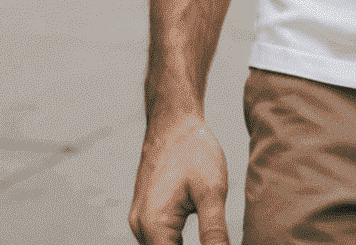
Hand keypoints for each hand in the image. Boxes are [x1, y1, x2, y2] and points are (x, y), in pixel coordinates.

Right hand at [129, 112, 230, 243]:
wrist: (173, 121)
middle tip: (215, 241)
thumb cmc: (193, 150)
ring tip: (210, 240)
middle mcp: (140, 228)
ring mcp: (140, 221)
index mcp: (154, 226)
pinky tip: (200, 239)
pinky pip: (160, 240)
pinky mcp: (146, 215)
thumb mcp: (212, 191)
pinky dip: (176, 244)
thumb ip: (214, 232)